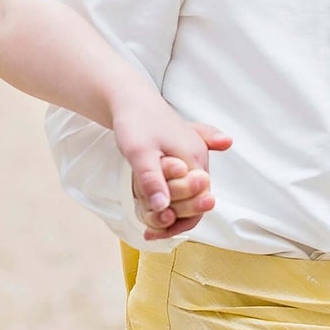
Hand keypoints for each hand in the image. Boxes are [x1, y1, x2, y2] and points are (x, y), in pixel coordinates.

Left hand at [110, 81, 231, 241]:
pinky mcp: (182, 155)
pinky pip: (184, 183)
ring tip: (149, 226)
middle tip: (148, 232)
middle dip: (175, 219)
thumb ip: (152, 179)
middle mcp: (200, 158)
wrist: (129, 98)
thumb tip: (164, 208)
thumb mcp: (139, 152)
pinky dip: (173, 198)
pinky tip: (156, 209)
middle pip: (196, 201)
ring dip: (172, 211)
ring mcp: (193, 156)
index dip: (178, 221)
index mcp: (195, 158)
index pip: (198, 203)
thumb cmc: (134, 122)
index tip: (153, 231)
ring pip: (189, 194)